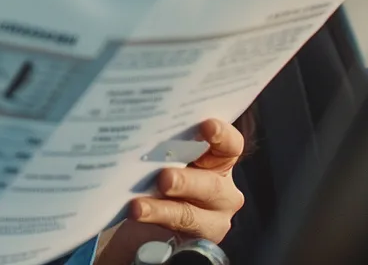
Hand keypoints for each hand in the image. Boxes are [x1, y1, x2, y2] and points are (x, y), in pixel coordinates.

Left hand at [127, 118, 245, 241]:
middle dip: (186, 181)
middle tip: (165, 178)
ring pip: (191, 215)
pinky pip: (176, 235)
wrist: (145, 216)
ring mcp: (211, 219)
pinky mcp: (195, 242)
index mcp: (219, 162)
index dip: (222, 135)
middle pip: (211, 185)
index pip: (230, 146)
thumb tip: (141, 128)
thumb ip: (164, 147)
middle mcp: (222, 191)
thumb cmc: (157, 175)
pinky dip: (154, 224)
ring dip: (163, 210)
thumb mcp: (165, 157)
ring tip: (138, 207)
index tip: (207, 126)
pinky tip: (138, 216)